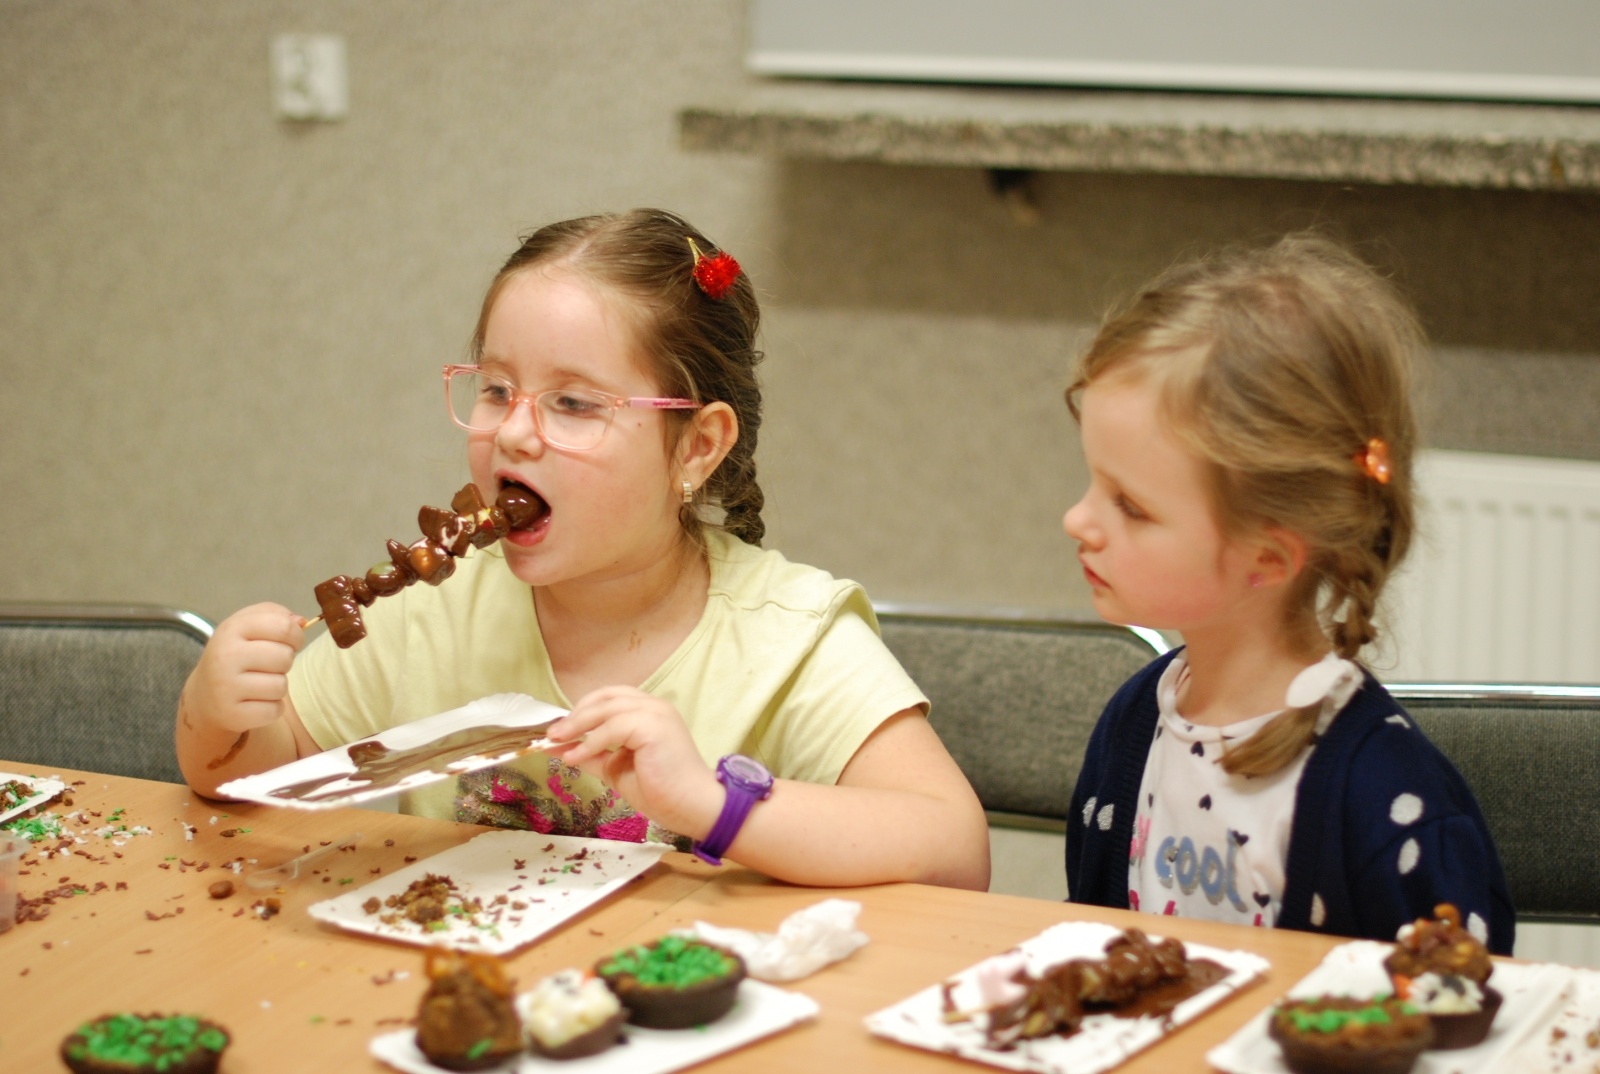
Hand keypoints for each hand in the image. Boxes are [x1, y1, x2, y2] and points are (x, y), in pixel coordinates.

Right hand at [183, 603, 306, 733]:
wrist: (205, 695)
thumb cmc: (237, 654)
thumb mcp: (247, 625)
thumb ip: (276, 615)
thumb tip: (301, 622)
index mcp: (231, 629)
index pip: (283, 627)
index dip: (296, 635)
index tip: (290, 642)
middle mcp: (225, 657)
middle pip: (285, 657)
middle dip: (285, 661)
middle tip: (269, 665)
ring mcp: (225, 688)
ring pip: (281, 686)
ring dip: (278, 686)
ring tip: (260, 683)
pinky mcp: (232, 714)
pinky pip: (274, 710)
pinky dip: (272, 708)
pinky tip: (255, 702)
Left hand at [547, 686, 722, 837]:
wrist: (692, 806)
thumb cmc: (661, 791)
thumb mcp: (617, 769)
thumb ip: (593, 754)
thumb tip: (560, 748)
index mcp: (648, 712)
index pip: (609, 698)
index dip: (582, 710)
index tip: (560, 731)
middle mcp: (653, 705)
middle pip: (605, 698)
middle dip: (575, 715)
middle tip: (552, 735)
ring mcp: (655, 712)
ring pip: (606, 708)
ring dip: (577, 725)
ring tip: (558, 743)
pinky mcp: (653, 725)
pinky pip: (613, 728)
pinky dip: (590, 742)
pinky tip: (575, 758)